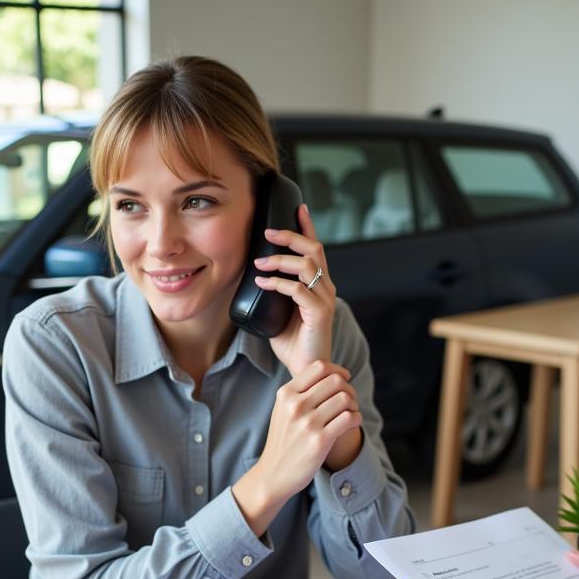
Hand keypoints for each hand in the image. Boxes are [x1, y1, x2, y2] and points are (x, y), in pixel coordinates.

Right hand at [232, 359, 360, 534]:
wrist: (273, 474)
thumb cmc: (283, 441)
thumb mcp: (282, 411)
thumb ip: (300, 392)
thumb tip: (330, 373)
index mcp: (285, 394)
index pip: (319, 367)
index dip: (338, 370)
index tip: (344, 379)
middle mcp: (295, 406)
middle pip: (335, 381)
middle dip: (348, 388)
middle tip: (349, 400)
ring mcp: (307, 424)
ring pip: (345, 398)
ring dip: (354, 404)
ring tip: (350, 413)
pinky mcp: (320, 441)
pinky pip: (350, 418)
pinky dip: (356, 418)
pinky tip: (352, 423)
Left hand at [256, 204, 335, 374]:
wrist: (307, 371)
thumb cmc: (294, 344)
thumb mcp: (279, 313)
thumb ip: (274, 295)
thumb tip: (252, 279)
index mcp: (319, 286)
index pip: (316, 249)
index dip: (308, 227)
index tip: (298, 208)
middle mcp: (326, 288)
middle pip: (314, 249)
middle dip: (291, 236)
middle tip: (267, 233)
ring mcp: (325, 299)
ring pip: (307, 265)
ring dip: (281, 260)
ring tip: (258, 264)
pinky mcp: (320, 313)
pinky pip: (298, 289)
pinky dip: (278, 284)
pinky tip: (262, 283)